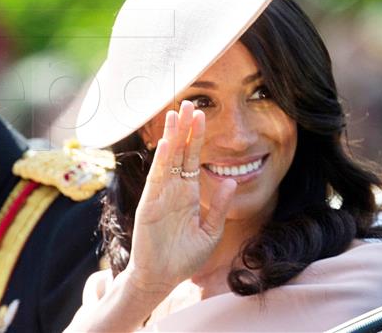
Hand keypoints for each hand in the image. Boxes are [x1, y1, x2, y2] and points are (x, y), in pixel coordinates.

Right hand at [126, 100, 236, 295]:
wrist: (162, 278)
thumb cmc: (185, 257)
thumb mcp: (211, 232)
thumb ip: (220, 206)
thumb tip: (231, 179)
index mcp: (188, 194)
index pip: (192, 158)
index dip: (196, 136)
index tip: (201, 114)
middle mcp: (173, 189)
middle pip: (179, 152)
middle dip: (184, 128)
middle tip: (188, 103)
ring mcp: (160, 195)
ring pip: (167, 160)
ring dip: (171, 137)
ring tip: (174, 114)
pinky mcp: (150, 205)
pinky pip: (157, 179)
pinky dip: (161, 162)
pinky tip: (166, 145)